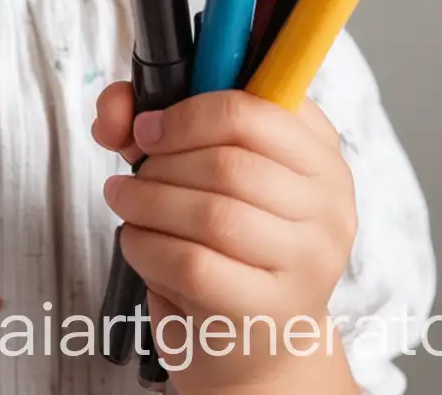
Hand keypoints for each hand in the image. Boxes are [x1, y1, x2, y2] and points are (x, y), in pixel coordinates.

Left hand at [93, 83, 358, 392]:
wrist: (256, 330)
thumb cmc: (227, 229)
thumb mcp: (199, 157)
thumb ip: (149, 116)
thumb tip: (114, 115)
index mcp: (317, 149)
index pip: (252, 111)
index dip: (187, 114)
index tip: (147, 128)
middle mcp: (327, 203)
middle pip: (228, 164)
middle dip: (161, 164)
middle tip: (133, 173)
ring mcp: (309, 260)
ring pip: (212, 214)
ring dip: (147, 201)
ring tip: (124, 200)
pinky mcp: (273, 308)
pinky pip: (194, 265)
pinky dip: (148, 245)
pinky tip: (136, 238)